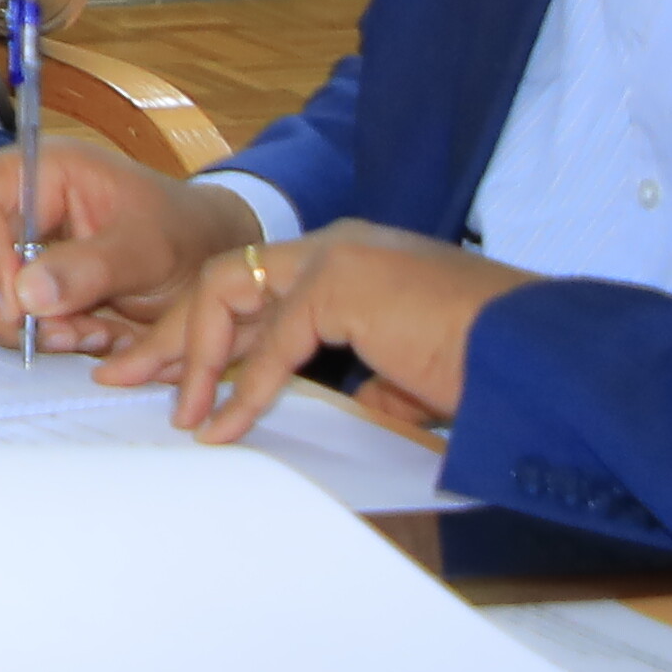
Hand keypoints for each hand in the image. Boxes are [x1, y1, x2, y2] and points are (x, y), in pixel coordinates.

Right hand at [0, 128, 253, 358]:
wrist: (208, 262)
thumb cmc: (184, 235)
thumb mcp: (150, 249)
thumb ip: (91, 268)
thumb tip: (25, 295)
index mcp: (36, 172)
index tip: (18, 305)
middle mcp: (10, 206)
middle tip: (55, 335)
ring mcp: (8, 247)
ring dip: (22, 329)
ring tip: (88, 333)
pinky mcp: (18, 285)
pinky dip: (37, 340)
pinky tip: (87, 335)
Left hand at [132, 218, 528, 441]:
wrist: (546, 358)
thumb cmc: (495, 368)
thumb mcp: (418, 375)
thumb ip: (377, 378)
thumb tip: (359, 404)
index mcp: (352, 260)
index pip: (252, 286)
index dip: (204, 333)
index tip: (168, 378)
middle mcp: (338, 247)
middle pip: (220, 280)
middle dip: (168, 333)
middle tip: (125, 379)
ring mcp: (340, 258)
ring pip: (226, 293)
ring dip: (191, 354)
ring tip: (177, 410)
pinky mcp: (346, 286)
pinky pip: (272, 340)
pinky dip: (243, 386)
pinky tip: (226, 424)